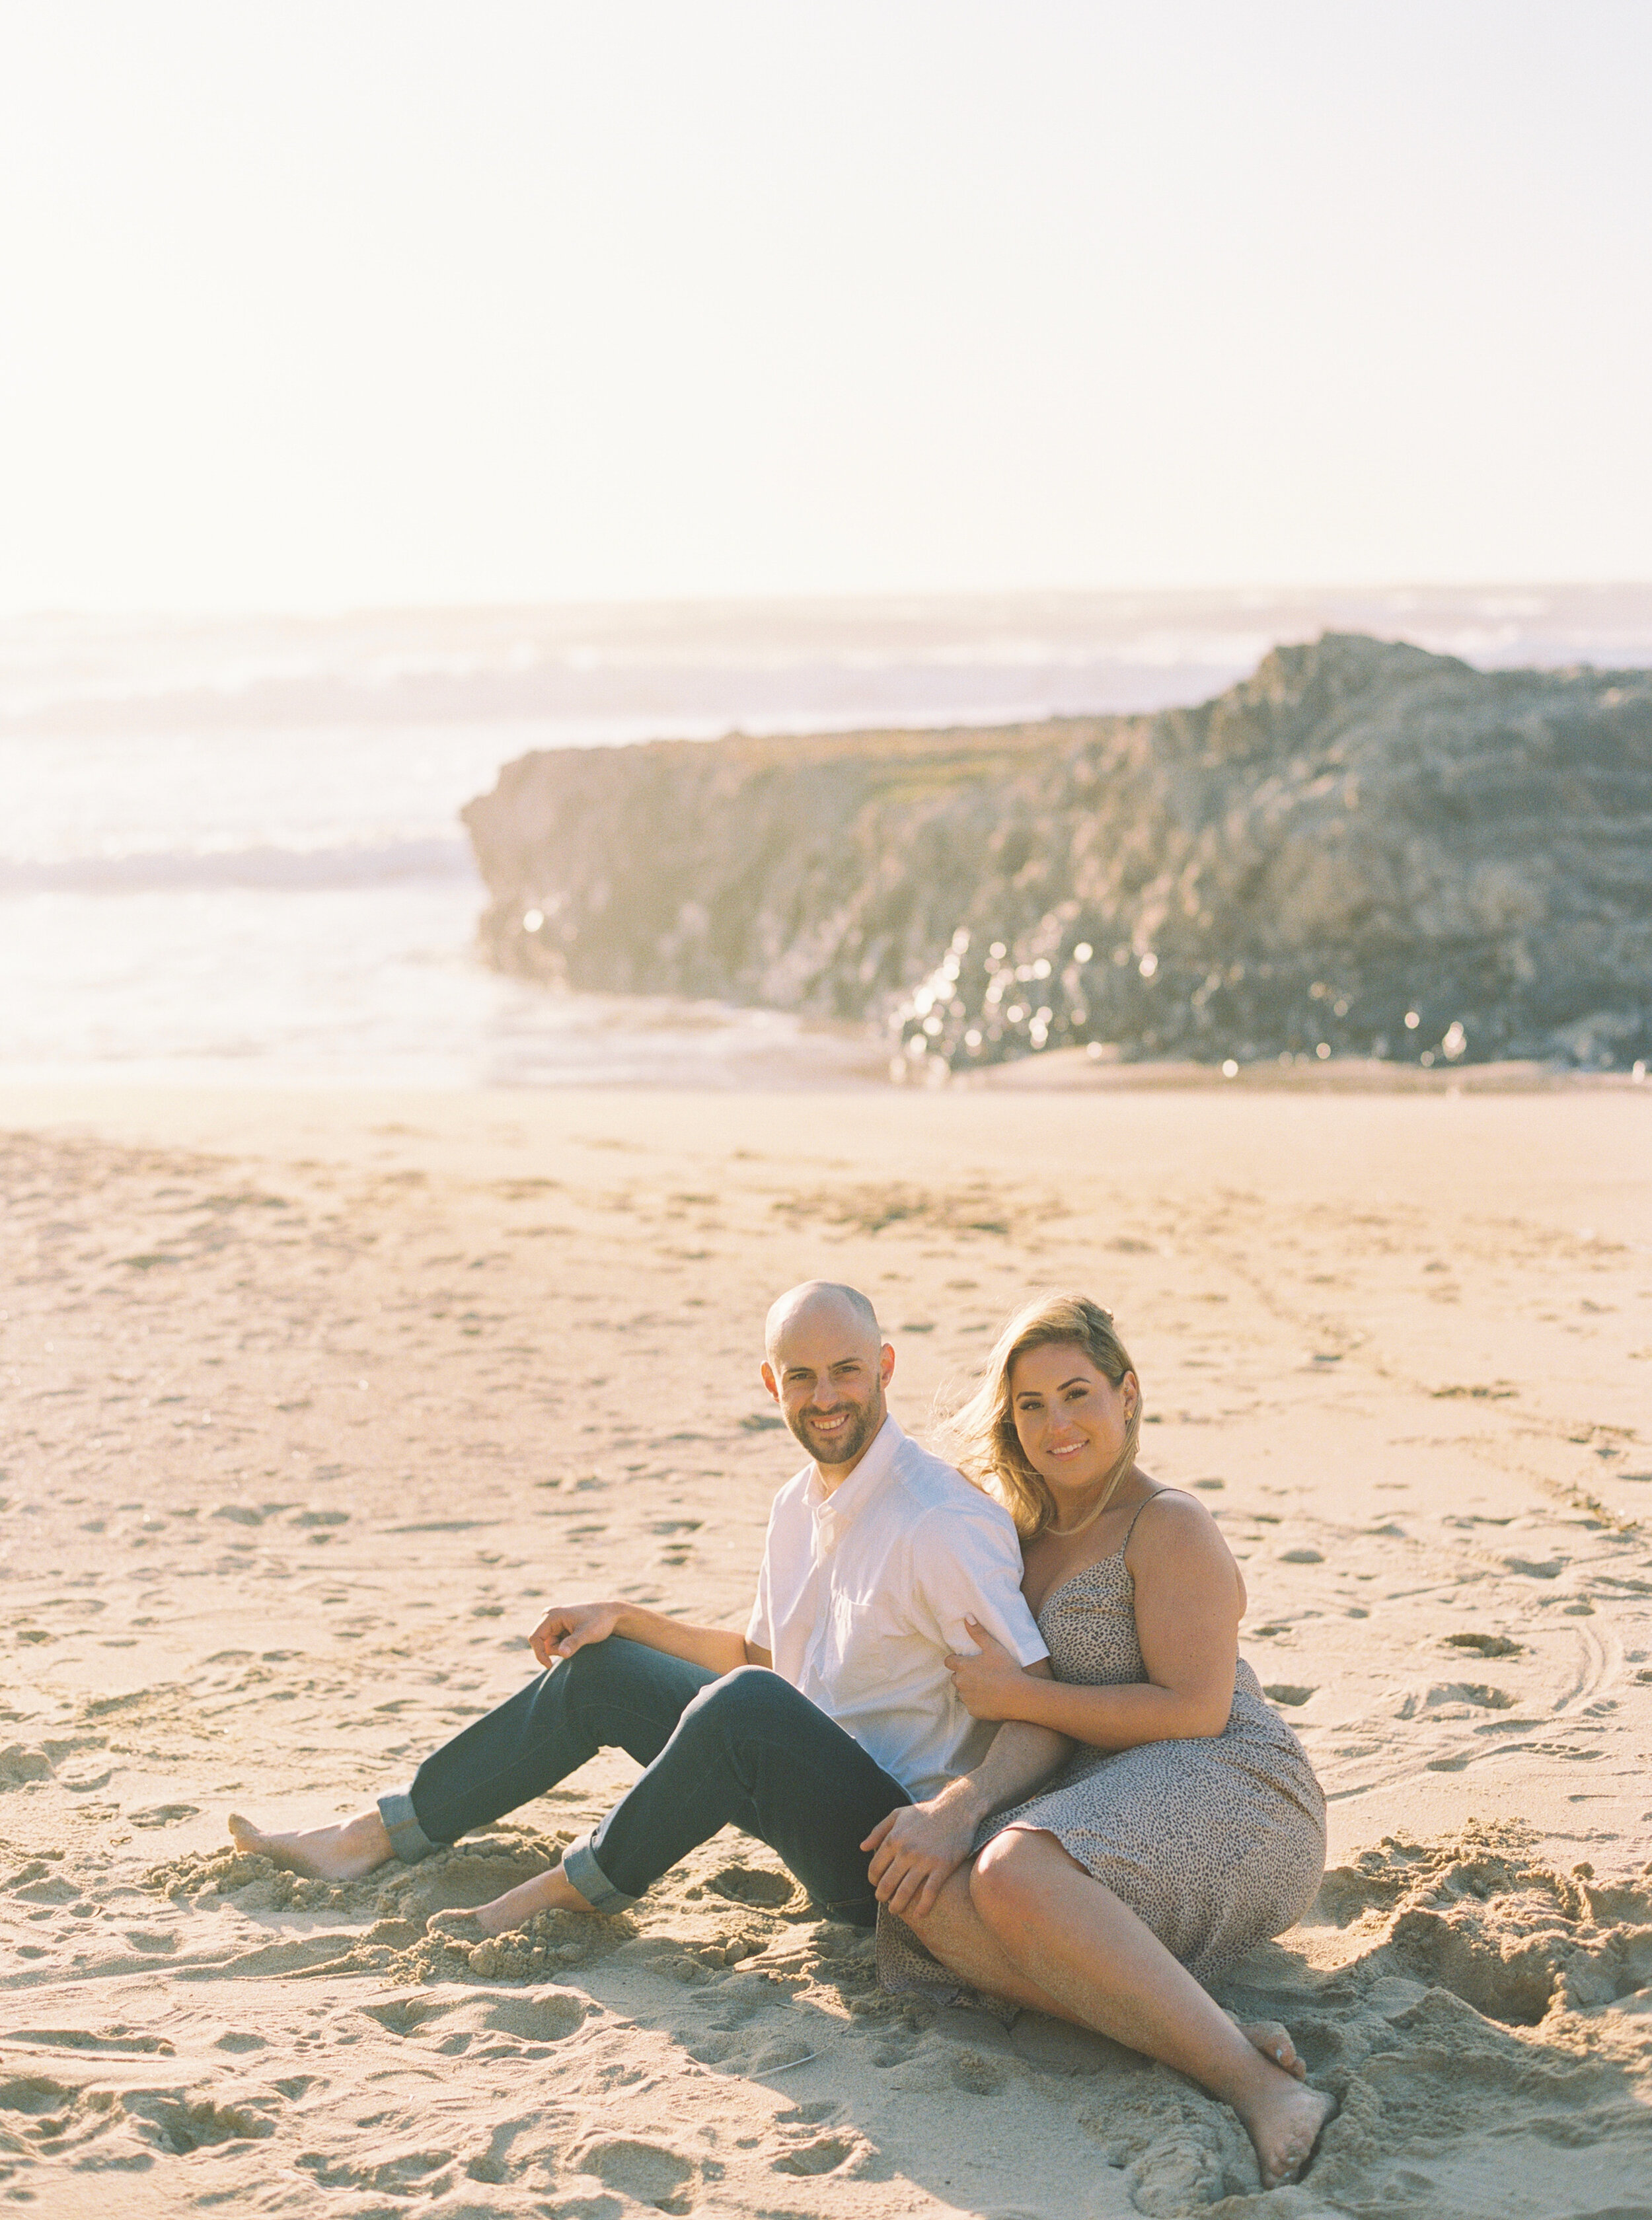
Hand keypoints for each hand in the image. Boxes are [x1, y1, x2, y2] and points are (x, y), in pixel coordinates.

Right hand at [529, 1600, 622, 1668]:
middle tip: (576, 1644)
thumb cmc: (600, 1621)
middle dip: (556, 1649)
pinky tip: (577, 1638)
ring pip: (549, 1645)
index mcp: (551, 1615)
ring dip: (561, 1648)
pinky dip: (565, 1646)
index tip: (549, 1666)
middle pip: (541, 1643)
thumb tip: (561, 1653)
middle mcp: (549, 1617)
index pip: (535, 1638)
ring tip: (579, 1639)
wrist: (610, 1615)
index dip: (539, 1654)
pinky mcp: (558, 1628)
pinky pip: (555, 1644)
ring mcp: (553, 1622)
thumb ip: (574, 1643)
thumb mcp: (588, 1633)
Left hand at [861, 1795, 977, 1920]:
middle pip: (887, 1883)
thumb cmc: (926, 1812)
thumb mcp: (898, 1814)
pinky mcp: (942, 1867)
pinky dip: (923, 1907)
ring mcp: (925, 1861)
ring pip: (905, 1892)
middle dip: (882, 1896)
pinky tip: (919, 1915)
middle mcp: (907, 1852)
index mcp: (894, 1839)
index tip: (876, 1884)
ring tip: (895, 1910)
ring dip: (897, 1905)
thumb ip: (878, 1831)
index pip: (875, 1868)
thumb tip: (862, 1848)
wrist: (957, 1809)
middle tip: (883, 1900)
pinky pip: (930, 1893)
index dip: (873, 1880)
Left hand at [945, 1617, 1034, 1720]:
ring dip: (970, 1688)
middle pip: (955, 1677)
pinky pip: (971, 1704)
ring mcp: (966, 1698)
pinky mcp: (973, 1711)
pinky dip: (977, 1702)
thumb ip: (978, 1632)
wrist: (1018, 1695)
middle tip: (980, 1673)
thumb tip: (966, 1616)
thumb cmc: (1006, 1669)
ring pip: (963, 1692)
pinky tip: (990, 1697)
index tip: (965, 1660)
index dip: (955, 1660)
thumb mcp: (993, 1647)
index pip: (948, 1662)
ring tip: (987, 1685)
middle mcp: (961, 1683)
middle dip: (963, 1675)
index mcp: (963, 1666)